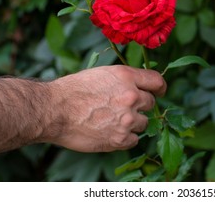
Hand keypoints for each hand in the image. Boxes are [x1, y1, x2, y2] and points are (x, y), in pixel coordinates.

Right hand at [43, 65, 165, 152]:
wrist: (54, 110)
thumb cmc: (73, 90)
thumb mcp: (102, 74)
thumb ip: (124, 80)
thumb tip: (139, 87)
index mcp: (126, 77)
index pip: (157, 81)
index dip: (159, 88)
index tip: (158, 92)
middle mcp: (131, 96)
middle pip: (151, 103)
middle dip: (141, 105)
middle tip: (125, 108)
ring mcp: (127, 119)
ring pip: (144, 123)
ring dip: (133, 122)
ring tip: (113, 121)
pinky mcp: (120, 139)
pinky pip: (135, 139)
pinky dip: (126, 137)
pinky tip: (112, 132)